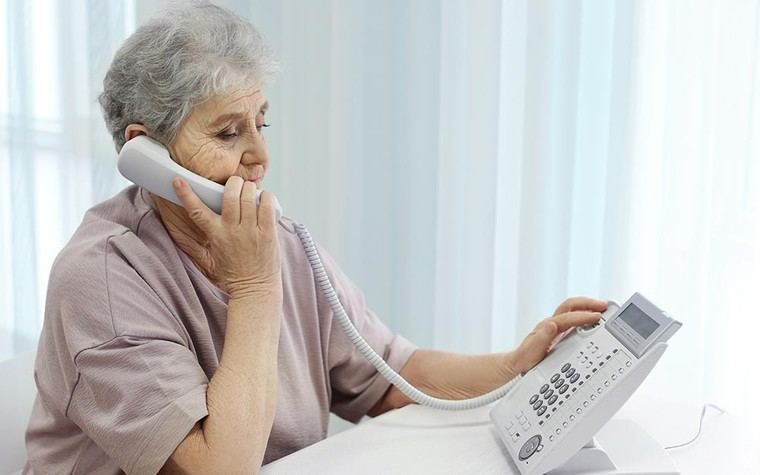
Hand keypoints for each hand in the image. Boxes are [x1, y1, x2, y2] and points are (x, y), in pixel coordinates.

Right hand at [172, 176, 280, 298]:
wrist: (254, 290)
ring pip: (248, 196)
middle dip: (233, 183)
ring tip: (250, 190)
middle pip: (230, 194)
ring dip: (249, 188)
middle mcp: (232, 230)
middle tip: (236, 184)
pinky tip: (264, 198)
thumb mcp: (217, 250)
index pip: (197, 210)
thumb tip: (218, 210)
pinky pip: (267, 206)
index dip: (186, 193)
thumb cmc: (235, 273)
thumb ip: (217, 230)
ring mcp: (251, 231)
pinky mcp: (268, 233)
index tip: (179, 180)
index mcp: (216, 235)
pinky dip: (266, 197)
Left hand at [505, 297, 606, 375]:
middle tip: (603, 305)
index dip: (582, 316)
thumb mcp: (532, 352)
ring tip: (602, 309)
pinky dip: (584, 316)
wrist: (517, 365)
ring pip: (572, 310)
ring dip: (587, 307)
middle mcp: (552, 324)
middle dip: (587, 303)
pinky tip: (593, 322)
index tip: (597, 316)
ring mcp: (556, 327)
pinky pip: (573, 319)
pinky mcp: (559, 334)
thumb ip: (541, 338)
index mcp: (547, 327)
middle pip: (570, 306)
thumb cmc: (524, 359)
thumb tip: (552, 325)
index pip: (567, 317)